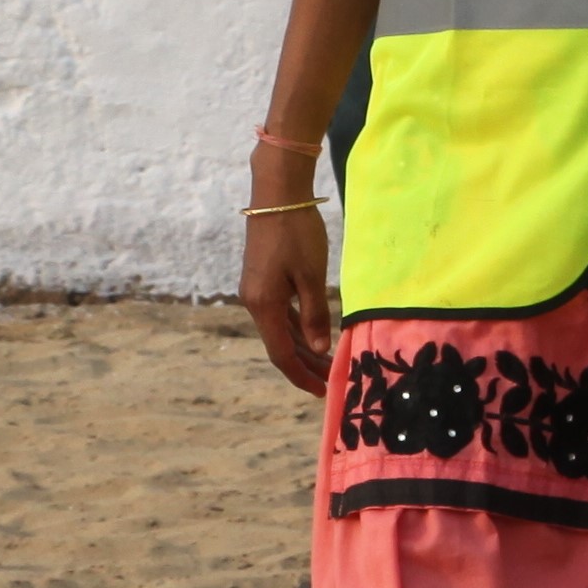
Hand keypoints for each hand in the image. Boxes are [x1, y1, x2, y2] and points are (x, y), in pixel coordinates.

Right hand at [239, 184, 336, 394]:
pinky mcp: (264, 280)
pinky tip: (314, 336)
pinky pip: (281, 313)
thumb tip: (320, 348)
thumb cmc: (297, 233)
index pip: (281, 353)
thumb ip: (316, 313)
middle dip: (306, 366)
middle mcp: (255, 302)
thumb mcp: (312, 275)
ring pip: (281, 330)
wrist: (276, 196)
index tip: (322, 391)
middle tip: (333, 381)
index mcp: (264, 304)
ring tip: (329, 363)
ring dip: (304, 348)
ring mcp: (258, 291)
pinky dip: (298, 328)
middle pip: (281, 344)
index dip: (301, 375)